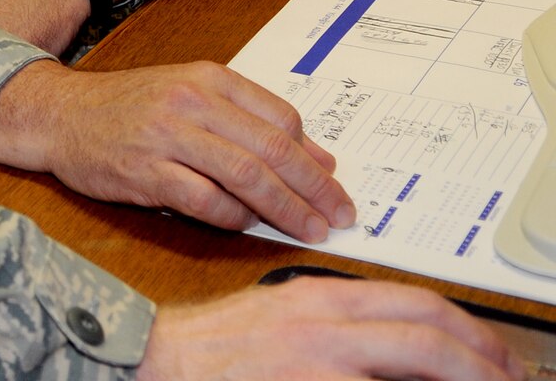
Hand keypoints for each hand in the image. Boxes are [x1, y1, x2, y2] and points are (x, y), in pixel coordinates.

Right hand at [0, 59, 355, 241]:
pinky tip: (246, 225)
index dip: (313, 156)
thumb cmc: (126, 107)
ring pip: (245, 177)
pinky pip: (205, 201)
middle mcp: (190, 102)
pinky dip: (233, 218)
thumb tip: (314, 154)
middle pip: (271, 150)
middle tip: (340, 215)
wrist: (59, 113)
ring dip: (286, 209)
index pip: (280, 118)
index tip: (333, 182)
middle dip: (314, 188)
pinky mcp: (145, 172)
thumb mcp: (187, 93)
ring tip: (309, 230)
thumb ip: (247, 119)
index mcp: (207, 78)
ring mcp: (166, 137)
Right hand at [138, 276, 524, 379]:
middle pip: (428, 329)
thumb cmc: (215, 344)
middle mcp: (326, 322)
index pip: (416, 302)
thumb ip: (335, 320)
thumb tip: (392, 341)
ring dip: (464, 374)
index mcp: (321, 297)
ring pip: (416, 357)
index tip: (491, 354)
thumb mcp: (281, 314)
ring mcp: (319, 359)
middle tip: (508, 377)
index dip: (466, 329)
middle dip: (481, 357)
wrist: (161, 356)